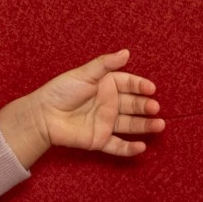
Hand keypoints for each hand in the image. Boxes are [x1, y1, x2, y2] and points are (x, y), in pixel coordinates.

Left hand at [0, 50, 163, 168]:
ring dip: (145, 126)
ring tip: (160, 125)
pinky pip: (117, 146)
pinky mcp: (99, 140)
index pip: (129, 84)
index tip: (151, 88)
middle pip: (134, 105)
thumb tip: (126, 52)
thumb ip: (105, 64)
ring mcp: (106, 123)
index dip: (141, 86)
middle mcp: (109, 104)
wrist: (42, 115)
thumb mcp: (84, 74)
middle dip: (146, 107)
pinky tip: (141, 147)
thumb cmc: (61, 91)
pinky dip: (129, 148)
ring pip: (130, 125)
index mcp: (107, 86)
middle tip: (155, 108)